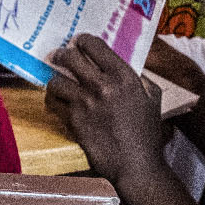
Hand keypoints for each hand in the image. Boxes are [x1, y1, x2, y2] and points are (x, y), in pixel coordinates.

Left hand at [45, 33, 167, 182]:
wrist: (135, 163)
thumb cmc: (146, 132)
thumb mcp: (151, 97)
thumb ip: (136, 78)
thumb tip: (118, 65)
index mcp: (124, 77)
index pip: (95, 46)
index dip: (82, 41)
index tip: (77, 42)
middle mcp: (102, 86)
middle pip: (69, 57)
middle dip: (61, 55)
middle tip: (58, 57)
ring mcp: (84, 102)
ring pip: (55, 80)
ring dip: (55, 82)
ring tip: (59, 85)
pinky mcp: (72, 119)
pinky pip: (52, 102)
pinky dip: (53, 101)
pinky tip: (57, 103)